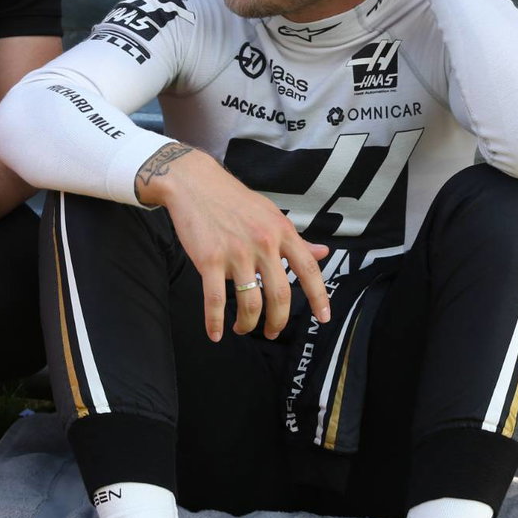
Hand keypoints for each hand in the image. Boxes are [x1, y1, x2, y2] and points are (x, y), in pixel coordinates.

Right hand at [137, 145, 331, 340]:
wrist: (195, 183)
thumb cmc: (234, 200)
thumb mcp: (271, 215)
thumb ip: (296, 239)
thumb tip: (322, 254)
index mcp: (282, 232)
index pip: (308, 270)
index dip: (319, 297)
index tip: (323, 318)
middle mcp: (263, 243)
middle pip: (280, 295)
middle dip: (278, 321)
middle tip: (272, 332)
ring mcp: (236, 253)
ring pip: (249, 302)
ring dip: (248, 324)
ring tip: (243, 328)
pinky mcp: (209, 259)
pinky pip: (215, 300)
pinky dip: (215, 322)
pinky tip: (216, 334)